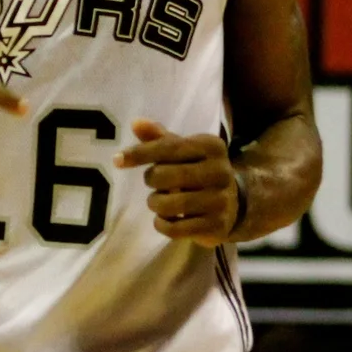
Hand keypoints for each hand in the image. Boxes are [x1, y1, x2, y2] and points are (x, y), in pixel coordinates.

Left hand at [116, 122, 239, 244]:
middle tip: (156, 182)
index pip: (168, 148)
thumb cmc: (198, 171)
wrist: (233, 204)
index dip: (139, 153)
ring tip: (161, 201)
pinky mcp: (216, 226)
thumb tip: (135, 123)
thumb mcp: (184, 151)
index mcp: (211, 146)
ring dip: (154, 204)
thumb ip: (159, 138)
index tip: (117, 160)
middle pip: (163, 176)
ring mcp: (220, 200)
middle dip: (151, 180)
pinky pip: (174, 228)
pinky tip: (166, 219)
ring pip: (166, 205)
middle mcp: (220, 171)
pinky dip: (161, 224)